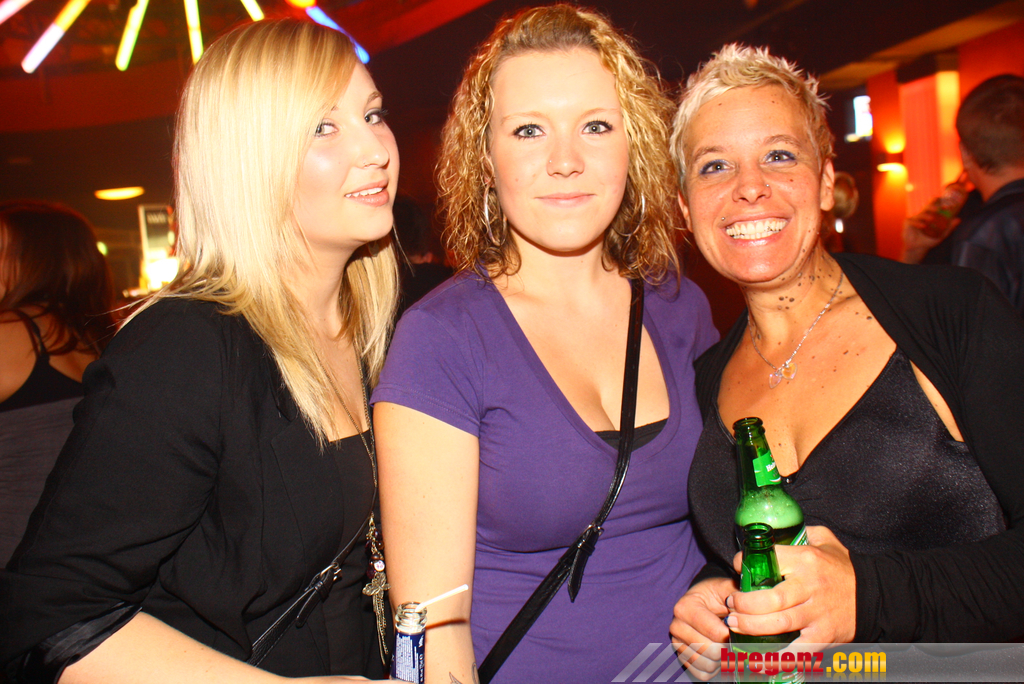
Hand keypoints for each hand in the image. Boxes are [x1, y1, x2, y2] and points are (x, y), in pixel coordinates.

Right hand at [670, 577, 733, 680]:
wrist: (702, 603)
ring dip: (722, 661)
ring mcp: (677, 644)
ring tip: (727, 647)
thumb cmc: (715, 596)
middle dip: (728, 649)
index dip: (733, 635)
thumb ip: (736, 594)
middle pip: (711, 651)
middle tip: (736, 641)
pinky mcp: (682, 657)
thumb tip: (749, 605)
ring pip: (707, 665)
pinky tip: (719, 656)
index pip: (716, 633)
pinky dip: (715, 670)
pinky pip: (702, 674)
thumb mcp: (724, 588)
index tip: (740, 630)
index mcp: (686, 607)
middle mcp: (677, 626)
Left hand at [727, 526, 855, 646]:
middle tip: (731, 604)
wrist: (876, 595)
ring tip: (735, 623)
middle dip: (744, 603)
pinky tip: (759, 656)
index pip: (770, 559)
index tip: (738, 567)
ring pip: (778, 623)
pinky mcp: (824, 635)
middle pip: (770, 598)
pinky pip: (798, 649)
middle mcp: (811, 586)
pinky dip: (778, 656)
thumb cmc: (843, 568)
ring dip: (751, 626)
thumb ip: (800, 533)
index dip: (747, 563)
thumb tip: (773, 530)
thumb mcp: (824, 540)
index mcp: (807, 559)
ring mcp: (817, 613)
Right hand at [901, 209, 959, 262]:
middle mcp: (922, 214)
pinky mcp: (908, 222)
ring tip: (931, 219)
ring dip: (926, 216)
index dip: (940, 203)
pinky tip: (923, 226)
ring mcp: (915, 217)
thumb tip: (958, 219)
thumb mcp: (941, 235)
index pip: (935, 205)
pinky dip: (918, 223)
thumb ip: (949, 227)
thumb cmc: (928, 240)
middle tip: (938, 209)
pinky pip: (913, 221)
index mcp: (930, 215)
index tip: (947, 206)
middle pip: (927, 206)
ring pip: (921, 214)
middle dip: (933, 206)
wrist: (918, 248)